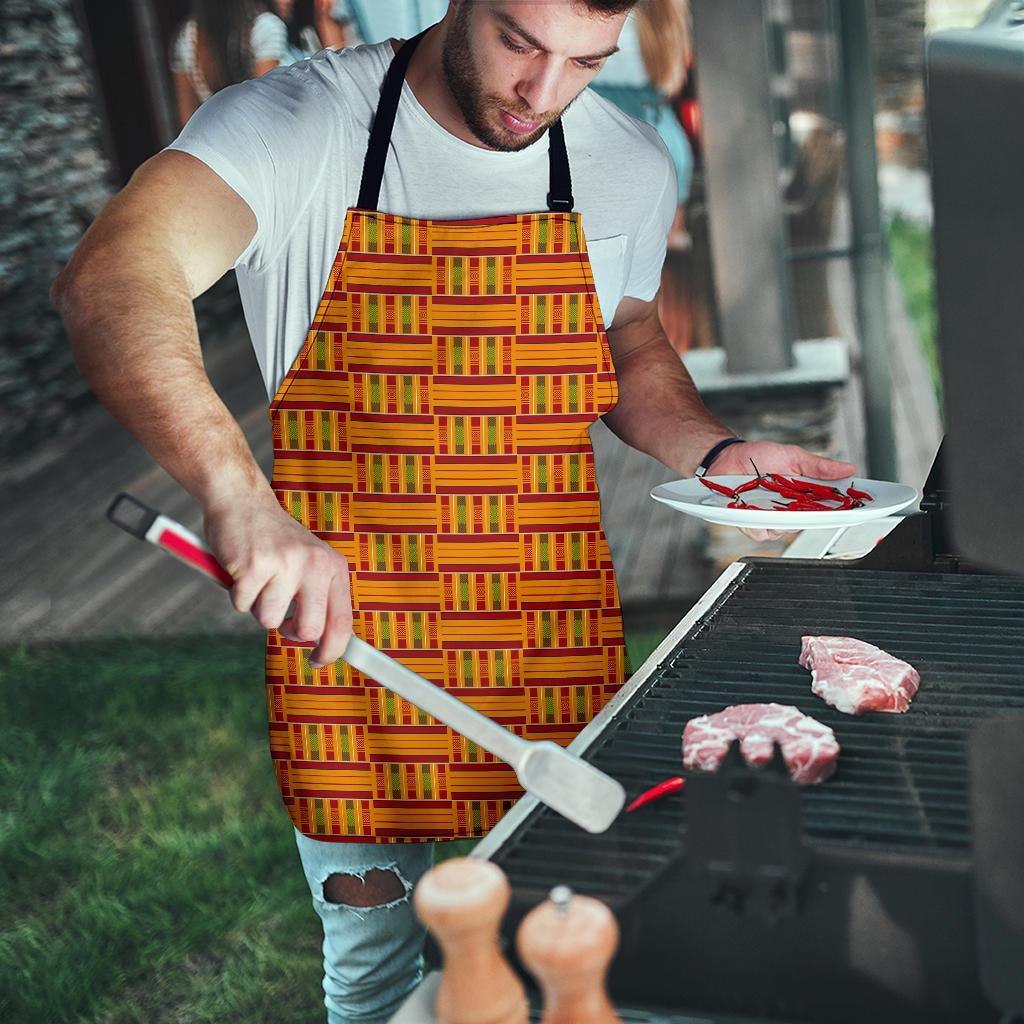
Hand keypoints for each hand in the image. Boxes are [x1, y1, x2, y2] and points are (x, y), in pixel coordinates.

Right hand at [203, 490, 352, 667]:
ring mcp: (285, 564)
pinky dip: (237, 594)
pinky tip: (243, 570)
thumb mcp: (310, 563)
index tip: (319, 662)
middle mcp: (315, 565)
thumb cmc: (274, 540)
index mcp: (333, 567)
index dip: (333, 650)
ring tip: (259, 580)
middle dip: (290, 632)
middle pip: (309, 630)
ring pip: (269, 621)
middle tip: (280, 616)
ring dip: (258, 607)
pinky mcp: (254, 566)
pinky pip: (242, 605)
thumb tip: (326, 643)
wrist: (242, 500)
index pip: (342, 621)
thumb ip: (319, 597)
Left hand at [708, 440, 856, 542]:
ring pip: (785, 531)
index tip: (859, 509)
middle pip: (809, 523)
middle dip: (812, 516)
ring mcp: (771, 519)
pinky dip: (758, 522)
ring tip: (772, 499)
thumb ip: (819, 466)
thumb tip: (848, 468)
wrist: (727, 457)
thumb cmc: (759, 457)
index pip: (829, 508)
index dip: (844, 511)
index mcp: (804, 495)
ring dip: (781, 517)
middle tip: (808, 502)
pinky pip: (761, 532)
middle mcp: (790, 511)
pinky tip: (754, 508)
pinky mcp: (751, 523)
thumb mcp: (793, 456)